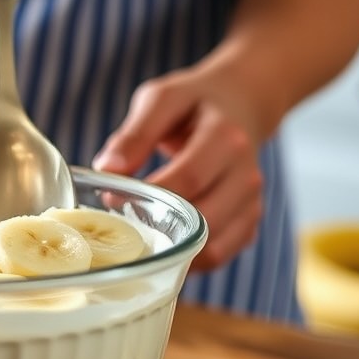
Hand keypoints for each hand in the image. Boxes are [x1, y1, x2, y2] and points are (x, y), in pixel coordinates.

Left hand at [92, 67, 265, 271]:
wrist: (240, 104)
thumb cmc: (193, 103)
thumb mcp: (162, 100)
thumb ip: (135, 133)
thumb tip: (107, 169)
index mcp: (226, 138)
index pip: (189, 179)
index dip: (149, 195)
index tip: (113, 198)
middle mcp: (246, 174)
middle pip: (203, 220)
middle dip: (158, 227)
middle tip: (120, 224)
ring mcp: (251, 202)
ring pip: (212, 248)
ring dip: (171, 250)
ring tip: (138, 236)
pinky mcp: (249, 222)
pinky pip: (219, 256)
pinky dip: (188, 258)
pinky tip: (162, 243)